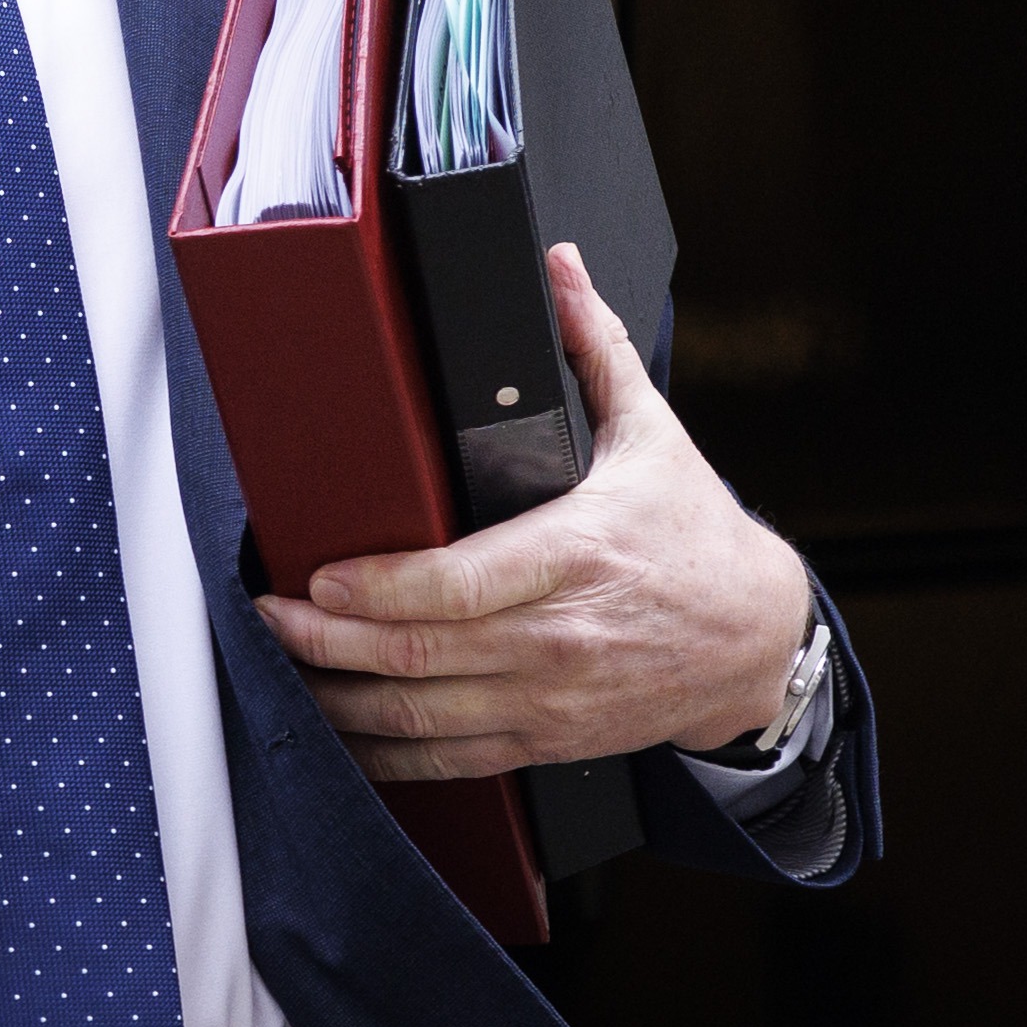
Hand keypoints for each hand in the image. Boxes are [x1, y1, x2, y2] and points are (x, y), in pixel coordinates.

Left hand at [254, 242, 814, 781]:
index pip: (460, 584)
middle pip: (422, 655)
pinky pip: (449, 758)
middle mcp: (558, 637)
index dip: (380, 587)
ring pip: (424, 716)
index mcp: (577, 553)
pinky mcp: (546, 739)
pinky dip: (384, 752)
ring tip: (284, 666)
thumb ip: (595, 346)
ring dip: (341, 700)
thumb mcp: (654, 433)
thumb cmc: (697, 538)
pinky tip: (338, 731)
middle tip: (270, 614)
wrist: (756, 641)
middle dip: (329, 639)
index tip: (319, 574)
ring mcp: (550, 697)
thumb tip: (559, 267)